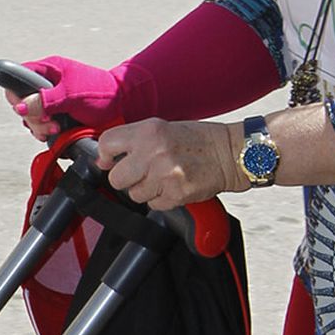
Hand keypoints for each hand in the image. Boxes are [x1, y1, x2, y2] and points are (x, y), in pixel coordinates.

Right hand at [4, 53, 135, 140]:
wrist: (122, 105)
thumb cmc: (101, 92)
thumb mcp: (70, 95)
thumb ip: (44, 100)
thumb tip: (20, 106)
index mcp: (48, 70)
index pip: (18, 78)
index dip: (17, 94)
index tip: (27, 108)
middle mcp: (47, 85)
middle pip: (22, 102)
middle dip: (33, 116)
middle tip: (49, 121)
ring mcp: (51, 100)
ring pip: (31, 116)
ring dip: (40, 126)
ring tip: (56, 127)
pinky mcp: (57, 114)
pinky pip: (42, 124)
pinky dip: (46, 131)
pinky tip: (57, 132)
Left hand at [95, 118, 239, 208]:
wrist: (229, 154)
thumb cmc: (198, 140)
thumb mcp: (162, 128)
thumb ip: (135, 140)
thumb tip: (105, 157)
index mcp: (148, 131)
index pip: (107, 144)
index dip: (105, 156)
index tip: (108, 161)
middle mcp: (153, 153)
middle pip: (116, 178)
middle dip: (125, 179)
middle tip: (140, 173)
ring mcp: (164, 176)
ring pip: (135, 195)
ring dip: (146, 190)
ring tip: (162, 178)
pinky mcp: (175, 195)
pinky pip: (153, 205)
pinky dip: (161, 199)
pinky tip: (173, 186)